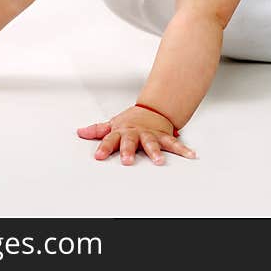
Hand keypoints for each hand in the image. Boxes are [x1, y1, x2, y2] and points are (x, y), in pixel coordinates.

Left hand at [77, 106, 196, 165]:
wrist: (152, 109)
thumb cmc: (131, 121)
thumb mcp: (113, 124)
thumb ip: (98, 130)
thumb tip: (80, 132)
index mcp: (122, 131)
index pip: (110, 139)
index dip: (104, 147)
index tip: (98, 156)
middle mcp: (136, 133)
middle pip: (131, 142)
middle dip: (129, 151)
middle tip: (127, 161)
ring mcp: (151, 135)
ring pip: (153, 143)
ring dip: (156, 152)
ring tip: (159, 161)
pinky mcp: (164, 137)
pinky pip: (174, 144)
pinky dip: (183, 150)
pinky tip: (190, 155)